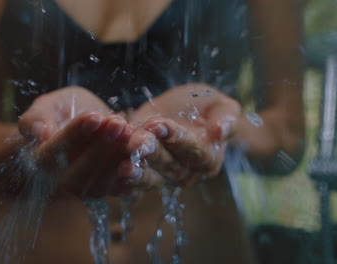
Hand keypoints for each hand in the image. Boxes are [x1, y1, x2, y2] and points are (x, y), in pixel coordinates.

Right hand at [18, 86, 146, 196]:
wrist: (77, 127)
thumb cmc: (58, 114)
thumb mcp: (46, 106)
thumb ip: (37, 117)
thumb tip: (40, 133)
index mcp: (39, 161)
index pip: (54, 152)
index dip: (75, 134)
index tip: (94, 117)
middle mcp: (59, 182)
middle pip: (80, 171)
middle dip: (102, 146)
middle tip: (117, 123)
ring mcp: (82, 190)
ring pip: (101, 182)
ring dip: (118, 158)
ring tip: (131, 132)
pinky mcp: (102, 191)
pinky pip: (118, 187)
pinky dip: (131, 172)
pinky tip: (141, 154)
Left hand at [126, 83, 240, 187]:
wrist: (185, 109)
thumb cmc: (207, 106)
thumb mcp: (222, 105)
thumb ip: (226, 118)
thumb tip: (221, 132)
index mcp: (207, 159)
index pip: (193, 150)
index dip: (176, 138)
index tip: (160, 124)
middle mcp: (185, 171)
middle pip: (168, 165)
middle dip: (151, 153)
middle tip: (135, 142)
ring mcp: (163, 173)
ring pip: (149, 174)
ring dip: (135, 169)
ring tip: (122, 164)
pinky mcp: (143, 168)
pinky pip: (133, 171)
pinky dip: (120, 170)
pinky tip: (110, 164)